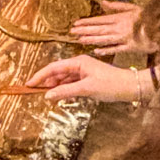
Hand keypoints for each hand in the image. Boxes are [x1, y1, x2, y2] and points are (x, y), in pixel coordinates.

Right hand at [24, 54, 140, 102]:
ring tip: (48, 97)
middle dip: (46, 82)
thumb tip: (47, 95)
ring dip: (56, 87)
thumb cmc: (110, 85)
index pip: (53, 68)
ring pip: (64, 79)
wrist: (130, 87)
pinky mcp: (88, 79)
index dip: (40, 76)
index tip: (29, 84)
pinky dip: (65, 90)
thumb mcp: (86, 89)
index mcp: (78, 62)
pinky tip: (61, 97)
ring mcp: (83, 72)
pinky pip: (71, 84)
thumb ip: (66, 92)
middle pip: (57, 73)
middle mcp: (79, 64)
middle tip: (36, 92)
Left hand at [71, 0, 144, 51]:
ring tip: (80, 40)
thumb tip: (103, 2)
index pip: (99, 20)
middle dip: (84, 31)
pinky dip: (106, 50)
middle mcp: (120, 28)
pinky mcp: (131, 48)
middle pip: (99, 29)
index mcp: (120, 18)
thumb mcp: (134, 7)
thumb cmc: (149, 17)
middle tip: (72, 32)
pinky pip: (116, 49)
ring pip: (104, 39)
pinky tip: (96, 51)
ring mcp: (124, 38)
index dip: (87, 22)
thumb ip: (117, 6)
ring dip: (91, 40)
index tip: (76, 23)